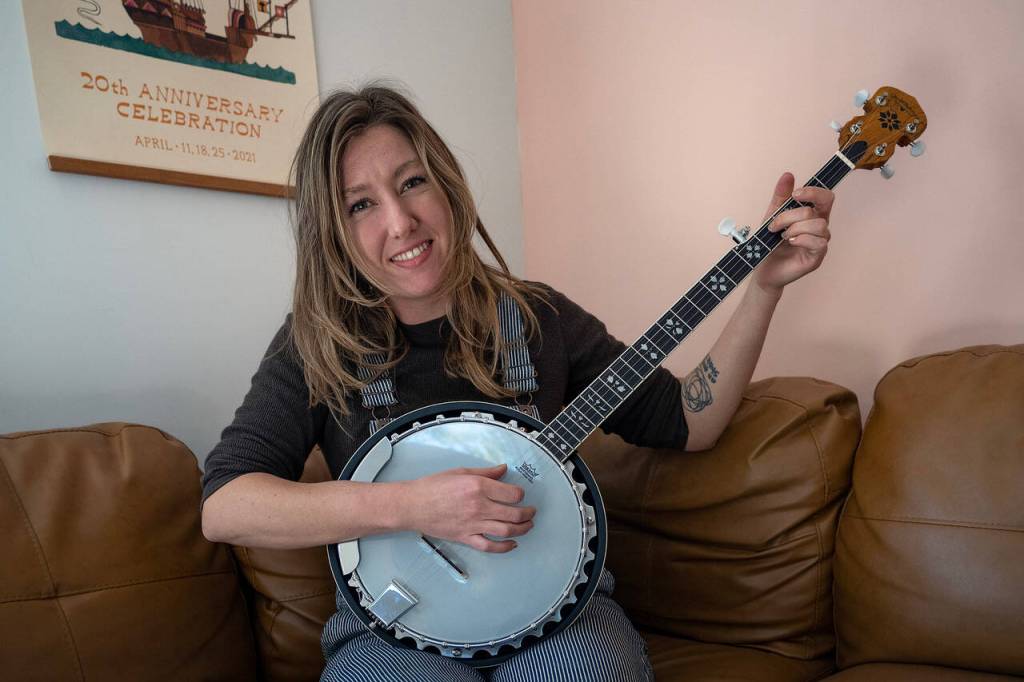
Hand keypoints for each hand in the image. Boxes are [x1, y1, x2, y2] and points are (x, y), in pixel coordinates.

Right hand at [402, 464, 535, 552]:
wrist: (413, 505)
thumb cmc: (433, 487)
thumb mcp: (461, 472)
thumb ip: (485, 472)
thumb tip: (503, 470)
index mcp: (478, 487)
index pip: (512, 494)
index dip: (520, 494)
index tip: (520, 495)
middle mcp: (478, 506)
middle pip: (513, 513)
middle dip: (527, 513)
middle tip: (531, 512)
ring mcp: (473, 524)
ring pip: (506, 531)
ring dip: (522, 529)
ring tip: (528, 526)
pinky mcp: (466, 538)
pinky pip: (490, 546)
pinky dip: (504, 547)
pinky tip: (513, 544)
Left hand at [753, 172, 834, 294]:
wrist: (762, 268)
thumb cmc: (769, 242)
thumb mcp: (772, 215)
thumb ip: (781, 196)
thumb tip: (788, 175)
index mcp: (812, 215)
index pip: (826, 197)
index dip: (813, 192)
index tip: (795, 194)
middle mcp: (820, 227)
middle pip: (817, 210)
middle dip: (791, 215)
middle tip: (774, 226)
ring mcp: (820, 242)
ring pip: (819, 225)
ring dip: (795, 228)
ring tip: (783, 236)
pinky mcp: (817, 257)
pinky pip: (818, 242)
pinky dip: (801, 239)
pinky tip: (789, 242)